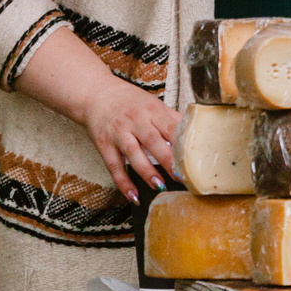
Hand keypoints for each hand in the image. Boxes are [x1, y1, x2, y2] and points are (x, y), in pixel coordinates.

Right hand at [78, 77, 180, 200]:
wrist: (96, 94)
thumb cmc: (129, 100)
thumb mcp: (153, 103)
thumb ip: (171, 119)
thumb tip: (193, 133)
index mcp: (152, 110)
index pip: (170, 127)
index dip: (181, 144)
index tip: (192, 160)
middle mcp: (135, 121)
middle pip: (153, 141)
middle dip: (167, 160)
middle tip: (180, 176)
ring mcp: (119, 133)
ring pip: (133, 154)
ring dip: (146, 171)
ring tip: (159, 185)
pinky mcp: (104, 145)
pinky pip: (114, 167)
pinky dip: (123, 183)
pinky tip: (133, 196)